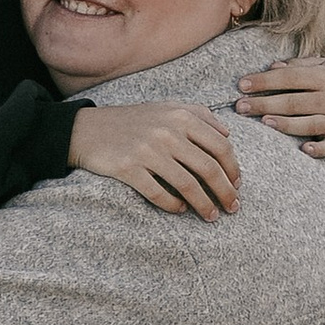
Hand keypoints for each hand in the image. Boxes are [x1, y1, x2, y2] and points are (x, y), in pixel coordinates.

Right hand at [69, 101, 240, 219]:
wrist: (87, 129)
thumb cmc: (133, 121)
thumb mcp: (166, 108)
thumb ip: (199, 115)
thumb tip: (228, 135)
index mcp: (181, 116)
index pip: (221, 146)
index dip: (233, 169)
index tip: (237, 185)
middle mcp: (167, 132)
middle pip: (209, 169)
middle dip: (225, 192)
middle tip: (233, 207)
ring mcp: (147, 151)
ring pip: (188, 185)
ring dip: (205, 205)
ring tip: (211, 216)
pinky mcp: (128, 168)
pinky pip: (159, 194)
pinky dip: (174, 206)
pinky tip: (181, 209)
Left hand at [234, 55, 324, 158]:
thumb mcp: (322, 64)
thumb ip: (298, 66)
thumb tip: (272, 68)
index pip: (289, 78)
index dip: (264, 81)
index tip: (241, 85)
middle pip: (294, 102)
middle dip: (264, 104)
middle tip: (240, 107)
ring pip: (308, 124)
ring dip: (284, 124)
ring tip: (262, 122)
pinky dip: (318, 149)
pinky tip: (303, 149)